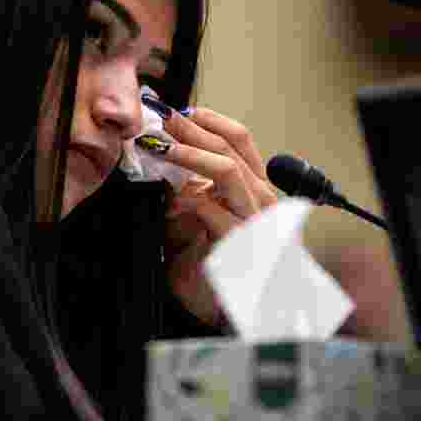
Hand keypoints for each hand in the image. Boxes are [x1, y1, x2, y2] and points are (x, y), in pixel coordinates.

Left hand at [154, 107, 278, 325]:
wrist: (228, 311)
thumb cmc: (215, 263)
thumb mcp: (197, 215)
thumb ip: (187, 186)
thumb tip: (160, 155)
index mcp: (254, 186)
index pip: (238, 139)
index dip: (209, 119)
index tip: (180, 110)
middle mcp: (260, 198)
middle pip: (229, 148)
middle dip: (190, 130)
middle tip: (161, 120)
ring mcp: (255, 219)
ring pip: (226, 171)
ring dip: (189, 155)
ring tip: (161, 147)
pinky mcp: (243, 243)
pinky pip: (215, 211)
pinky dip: (189, 199)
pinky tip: (171, 197)